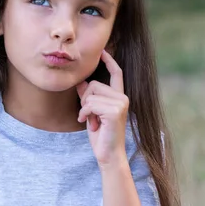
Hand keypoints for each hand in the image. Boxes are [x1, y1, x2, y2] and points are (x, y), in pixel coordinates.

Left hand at [76, 50, 128, 168]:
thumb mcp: (91, 113)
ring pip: (91, 94)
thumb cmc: (101, 135)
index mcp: (119, 97)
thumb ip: (88, 97)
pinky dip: (86, 114)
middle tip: (89, 116)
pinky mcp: (115, 111)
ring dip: (85, 109)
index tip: (102, 51)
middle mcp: (123, 98)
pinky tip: (91, 125)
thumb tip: (81, 82)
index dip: (109, 61)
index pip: (117, 73)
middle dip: (85, 98)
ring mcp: (121, 104)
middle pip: (94, 83)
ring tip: (93, 122)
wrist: (108, 155)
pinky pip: (91, 104)